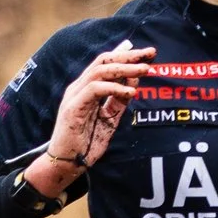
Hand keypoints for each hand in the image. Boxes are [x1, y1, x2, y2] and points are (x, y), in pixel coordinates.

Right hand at [27, 44, 154, 198]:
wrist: (66, 164)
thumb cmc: (85, 143)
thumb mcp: (109, 118)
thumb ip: (119, 100)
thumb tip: (134, 80)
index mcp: (86, 88)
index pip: (106, 63)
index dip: (127, 55)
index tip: (149, 54)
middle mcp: (78, 88)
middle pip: (104, 61)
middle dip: (129, 56)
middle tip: (151, 54)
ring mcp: (74, 96)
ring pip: (100, 71)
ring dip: (125, 68)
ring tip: (145, 69)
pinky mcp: (73, 108)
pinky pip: (94, 89)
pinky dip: (114, 88)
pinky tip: (130, 92)